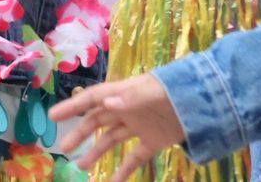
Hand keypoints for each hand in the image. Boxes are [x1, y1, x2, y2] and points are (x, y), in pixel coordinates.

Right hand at [51, 74, 186, 175]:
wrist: (207, 101)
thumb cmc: (178, 91)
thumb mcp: (154, 92)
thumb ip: (132, 98)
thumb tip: (105, 102)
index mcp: (126, 93)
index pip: (94, 98)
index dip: (73, 106)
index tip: (53, 117)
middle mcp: (130, 108)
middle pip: (99, 120)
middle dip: (81, 133)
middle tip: (63, 149)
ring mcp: (142, 125)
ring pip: (113, 138)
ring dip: (96, 151)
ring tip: (80, 165)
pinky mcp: (155, 140)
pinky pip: (134, 157)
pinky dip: (123, 170)